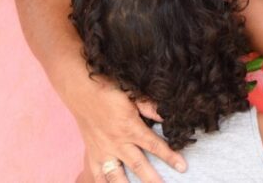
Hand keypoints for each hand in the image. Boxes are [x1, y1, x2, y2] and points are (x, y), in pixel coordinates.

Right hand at [67, 73, 184, 182]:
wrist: (79, 88)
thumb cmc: (107, 88)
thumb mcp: (131, 94)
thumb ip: (149, 107)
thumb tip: (166, 116)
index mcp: (130, 127)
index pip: (154, 145)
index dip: (170, 157)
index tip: (182, 167)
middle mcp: (117, 142)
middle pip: (138, 166)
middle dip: (153, 179)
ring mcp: (103, 150)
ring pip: (116, 176)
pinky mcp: (92, 153)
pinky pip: (97, 174)